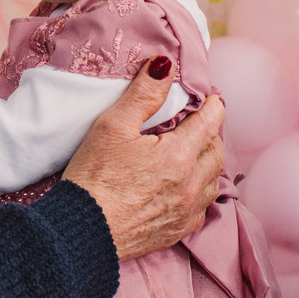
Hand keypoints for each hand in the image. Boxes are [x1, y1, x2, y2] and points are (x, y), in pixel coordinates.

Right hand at [61, 56, 224, 262]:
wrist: (82, 231)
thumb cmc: (93, 176)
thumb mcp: (112, 126)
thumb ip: (143, 93)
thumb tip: (165, 65)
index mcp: (180, 155)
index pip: (211, 121)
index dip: (211, 104)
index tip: (208, 97)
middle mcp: (192, 184)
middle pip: (217, 150)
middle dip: (209, 132)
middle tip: (195, 122)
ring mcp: (188, 211)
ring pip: (213, 179)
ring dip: (206, 162)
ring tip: (188, 152)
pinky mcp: (178, 231)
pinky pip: (202, 206)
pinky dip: (198, 190)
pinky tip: (181, 185)